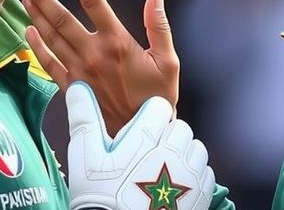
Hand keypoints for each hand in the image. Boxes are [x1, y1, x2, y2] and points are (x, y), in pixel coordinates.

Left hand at [19, 0, 178, 135]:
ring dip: (36, 16)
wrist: (141, 133)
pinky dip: (36, 46)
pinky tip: (28, 31)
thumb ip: (159, 26)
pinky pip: (48, 64)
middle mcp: (93, 54)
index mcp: (117, 42)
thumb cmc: (158, 96)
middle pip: (62, 18)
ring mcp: (79, 71)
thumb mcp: (168, 60)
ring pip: (51, 38)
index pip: (93, 2)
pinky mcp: (72, 88)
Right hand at [65, 82, 214, 209]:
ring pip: (196, 148)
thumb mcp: (84, 156)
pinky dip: (194, 174)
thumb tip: (77, 87)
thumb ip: (83, 118)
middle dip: (167, 135)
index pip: (160, 107)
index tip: (140, 128)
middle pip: (180, 128)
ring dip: (183, 153)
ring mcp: (189, 175)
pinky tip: (176, 184)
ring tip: (164, 167)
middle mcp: (171, 152)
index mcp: (145, 139)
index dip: (149, 115)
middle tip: (149, 151)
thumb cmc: (100, 196)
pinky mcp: (200, 194)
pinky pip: (206, 172)